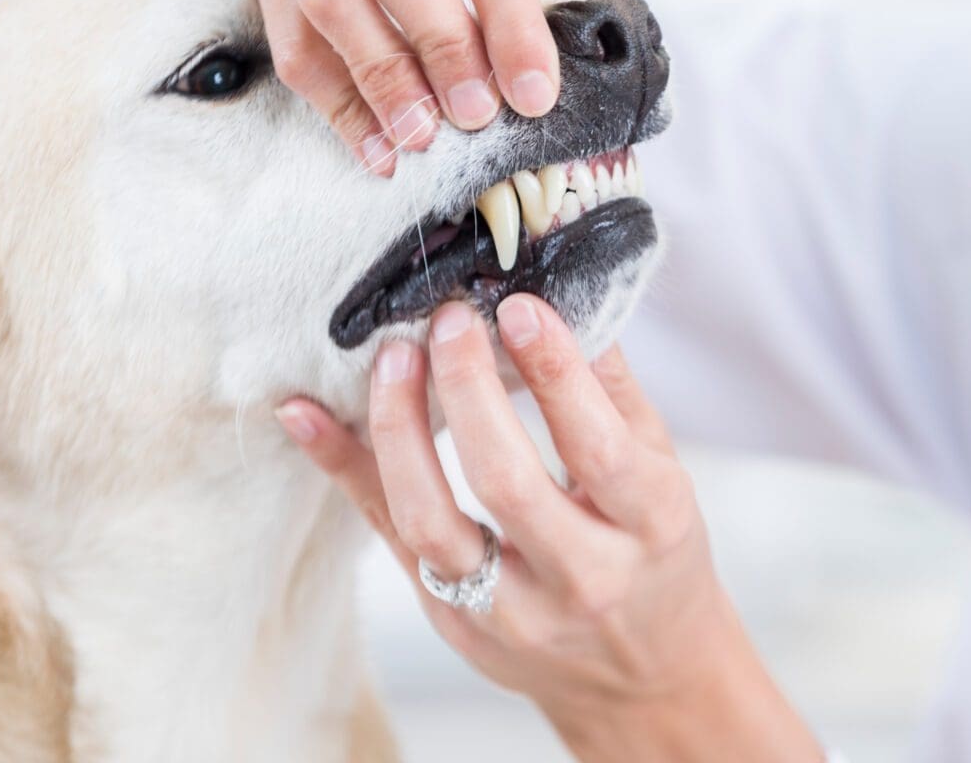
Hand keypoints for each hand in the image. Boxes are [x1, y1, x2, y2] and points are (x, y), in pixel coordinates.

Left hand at [276, 296, 821, 761]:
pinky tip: (305, 414)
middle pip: (507, 483)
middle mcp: (583, 576)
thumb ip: (614, 392)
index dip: (554, 374)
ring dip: (401, 432)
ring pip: (433, 524)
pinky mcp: (455, 624)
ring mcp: (512, 611)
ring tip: (393, 359)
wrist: (645, 674)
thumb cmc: (657, 554)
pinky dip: (343, 471)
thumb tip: (560, 297)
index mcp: (652, 527)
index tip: (517, 307)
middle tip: (449, 320)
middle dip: (466, 391)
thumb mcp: (664, 471)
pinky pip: (389, 541)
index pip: (596, 447)